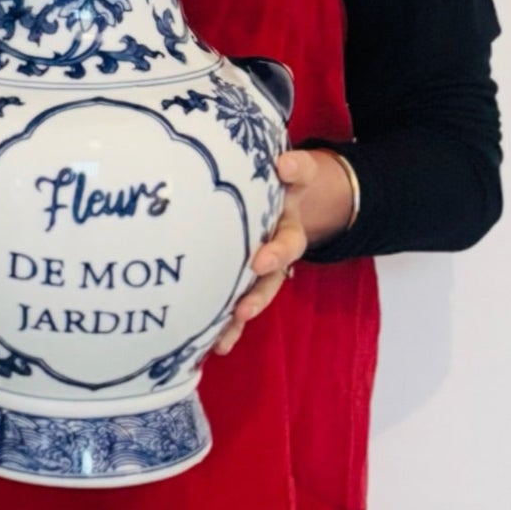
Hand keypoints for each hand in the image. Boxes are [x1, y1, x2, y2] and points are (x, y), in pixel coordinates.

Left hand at [213, 148, 353, 355]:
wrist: (291, 192)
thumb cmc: (283, 179)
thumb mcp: (298, 172)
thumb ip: (296, 169)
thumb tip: (285, 164)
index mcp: (289, 224)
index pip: (288, 239)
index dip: (277, 250)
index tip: (260, 261)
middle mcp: (278, 247)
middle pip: (274, 273)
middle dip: (259, 292)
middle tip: (245, 303)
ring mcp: (263, 265)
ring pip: (257, 293)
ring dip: (243, 313)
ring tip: (226, 335)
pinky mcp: (245, 276)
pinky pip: (238, 302)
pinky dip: (228, 325)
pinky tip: (212, 345)